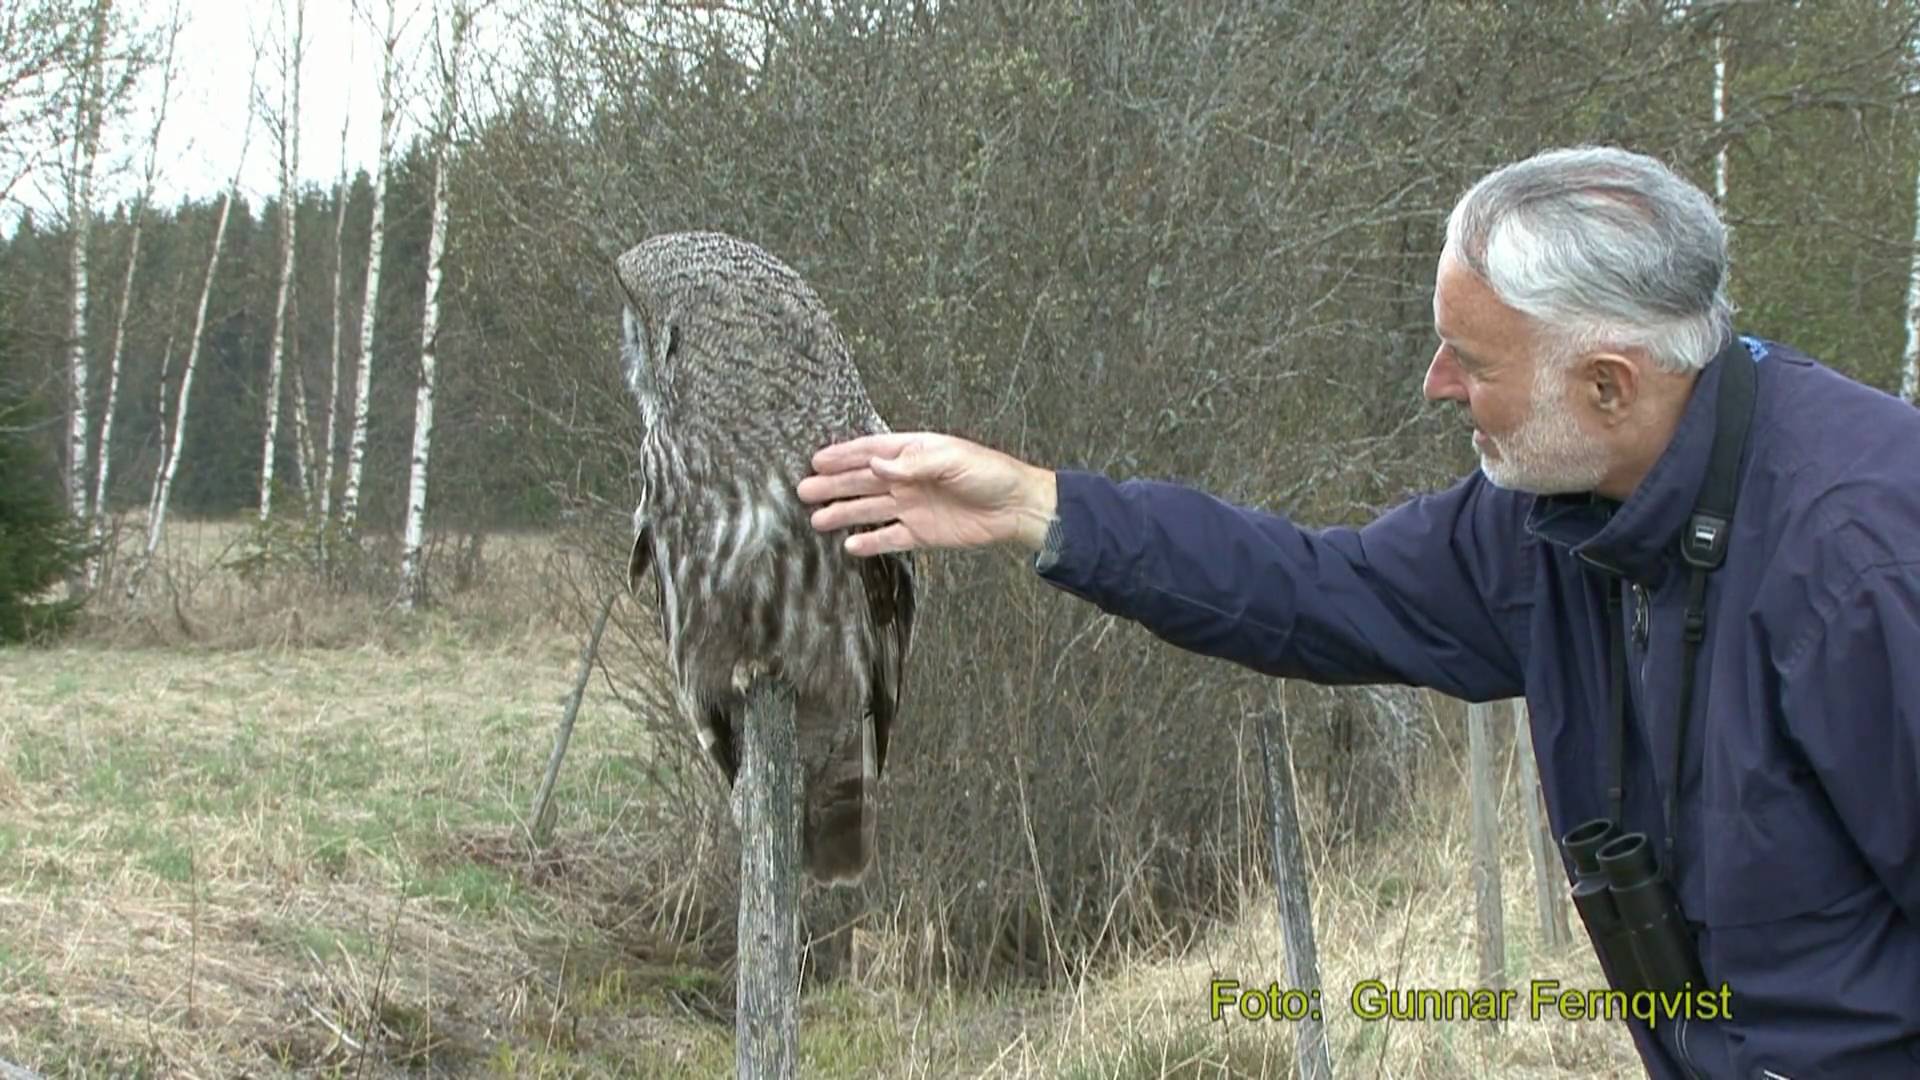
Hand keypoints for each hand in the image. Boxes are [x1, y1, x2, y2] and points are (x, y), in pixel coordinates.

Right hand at [797, 432, 1057, 556]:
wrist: (1016, 508)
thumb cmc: (989, 473)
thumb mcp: (952, 459)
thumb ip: (913, 463)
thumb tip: (875, 464)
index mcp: (914, 453)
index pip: (870, 452)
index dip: (843, 456)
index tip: (816, 460)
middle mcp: (908, 479)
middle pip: (862, 482)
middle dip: (833, 485)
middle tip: (803, 491)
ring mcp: (913, 507)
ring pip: (870, 510)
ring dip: (843, 513)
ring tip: (816, 520)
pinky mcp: (922, 533)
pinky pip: (890, 538)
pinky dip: (871, 543)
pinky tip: (850, 546)